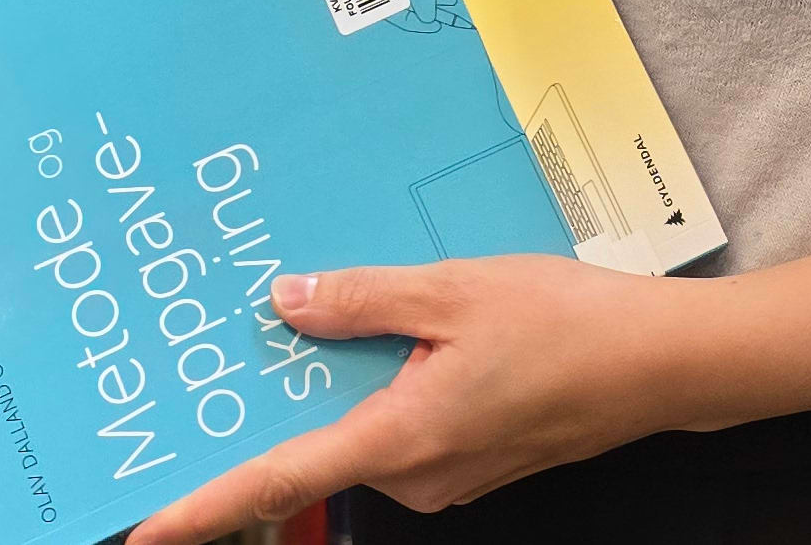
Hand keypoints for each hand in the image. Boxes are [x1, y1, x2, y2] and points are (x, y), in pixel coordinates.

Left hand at [121, 256, 716, 544]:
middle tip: (254, 330)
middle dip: (288, 393)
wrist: (665, 363)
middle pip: (320, 443)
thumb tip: (286, 304)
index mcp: (401, 438)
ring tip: (350, 306)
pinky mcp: (474, 460)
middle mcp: (418, 475)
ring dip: (348, 380)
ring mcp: (449, 475)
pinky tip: (417, 331)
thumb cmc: (569, 323)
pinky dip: (390, 386)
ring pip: (364, 429)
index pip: (279, 482)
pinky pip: (404, 427)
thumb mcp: (455, 289)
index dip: (205, 508)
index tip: (144, 528)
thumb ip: (362, 299)